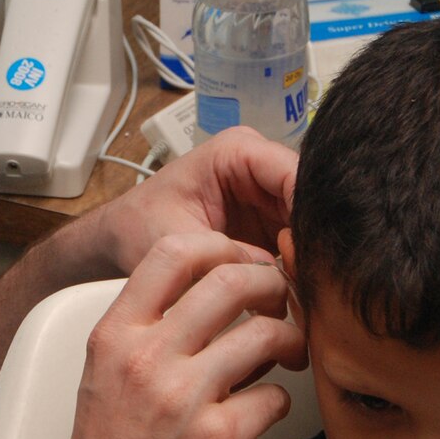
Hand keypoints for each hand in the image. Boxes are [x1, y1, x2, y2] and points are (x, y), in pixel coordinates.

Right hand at [39, 231, 307, 438]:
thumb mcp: (104, 378)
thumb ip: (147, 334)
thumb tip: (211, 299)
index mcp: (114, 336)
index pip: (174, 251)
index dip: (223, 247)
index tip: (244, 262)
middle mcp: (146, 359)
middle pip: (232, 281)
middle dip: (272, 285)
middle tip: (284, 301)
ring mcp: (183, 399)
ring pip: (264, 335)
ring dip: (289, 341)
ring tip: (289, 354)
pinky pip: (276, 398)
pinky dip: (280, 402)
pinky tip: (264, 412)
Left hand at [96, 127, 295, 275]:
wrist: (123, 237)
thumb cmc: (141, 227)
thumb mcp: (179, 240)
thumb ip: (227, 253)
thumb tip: (280, 274)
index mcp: (238, 150)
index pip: (295, 173)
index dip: (312, 212)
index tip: (311, 253)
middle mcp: (260, 165)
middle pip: (313, 198)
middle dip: (315, 238)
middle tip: (312, 279)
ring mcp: (269, 193)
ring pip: (312, 222)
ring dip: (311, 255)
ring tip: (305, 287)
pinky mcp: (273, 220)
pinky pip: (301, 240)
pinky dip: (301, 264)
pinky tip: (297, 287)